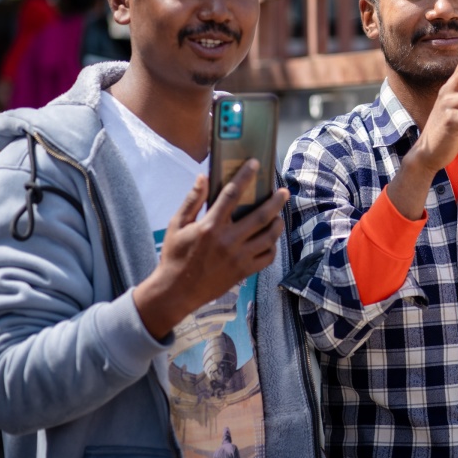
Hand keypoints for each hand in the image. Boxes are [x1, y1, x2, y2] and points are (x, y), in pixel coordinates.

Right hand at [134, 159, 287, 339]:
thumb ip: (192, 201)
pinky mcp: (243, 272)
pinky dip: (272, 247)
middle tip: (283, 192)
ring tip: (279, 215)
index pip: (232, 195)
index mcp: (210, 227)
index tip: (255, 164)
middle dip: (275, 202)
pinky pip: (266, 257)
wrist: (175, 292)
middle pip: (260, 216)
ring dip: (277, 223)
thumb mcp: (177, 225)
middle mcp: (227, 241)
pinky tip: (270, 239)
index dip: (245, 176)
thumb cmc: (175, 256)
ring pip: (268, 237)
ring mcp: (238, 258)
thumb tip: (203, 177)